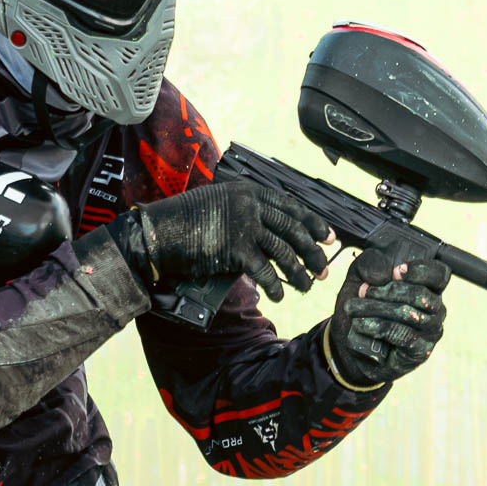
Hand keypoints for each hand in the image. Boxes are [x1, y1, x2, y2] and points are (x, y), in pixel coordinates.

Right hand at [127, 182, 333, 300]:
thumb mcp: (219, 205)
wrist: (159, 233)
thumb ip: (246, 213)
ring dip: (299, 272)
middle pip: (293, 229)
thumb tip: (273, 235)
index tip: (327, 237)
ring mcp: (244, 225)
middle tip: (324, 269)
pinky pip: (265, 270)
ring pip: (284, 252)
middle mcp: (250, 204)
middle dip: (312, 252)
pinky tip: (280, 295)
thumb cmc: (185, 221)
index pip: (292, 206)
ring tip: (307, 286)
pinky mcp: (236, 249)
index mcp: (248, 190)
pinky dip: (275, 285)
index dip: (313, 223)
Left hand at [325, 249, 450, 388]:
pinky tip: (360, 324)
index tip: (396, 271)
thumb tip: (386, 272)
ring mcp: (430, 331)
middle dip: (387, 291)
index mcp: (427, 286)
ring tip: (353, 308)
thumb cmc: (362, 304)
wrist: (348, 339)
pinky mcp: (419, 350)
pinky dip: (377, 327)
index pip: (439, 274)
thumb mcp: (360, 276)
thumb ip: (371, 264)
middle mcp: (435, 308)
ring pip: (409, 314)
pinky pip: (402, 335)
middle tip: (362, 291)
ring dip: (376, 309)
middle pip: (420, 294)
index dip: (421, 270)